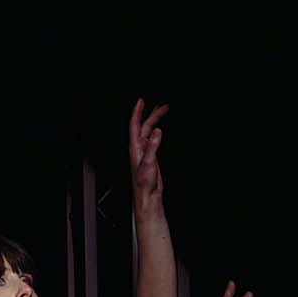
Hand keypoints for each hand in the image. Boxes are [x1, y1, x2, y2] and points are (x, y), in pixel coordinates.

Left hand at [129, 99, 168, 213]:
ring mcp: (144, 152)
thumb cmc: (144, 183)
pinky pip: (152, 139)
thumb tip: (156, 132)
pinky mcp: (150, 156)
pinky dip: (156, 131)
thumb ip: (152, 146)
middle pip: (143, 126)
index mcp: (134, 148)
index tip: (141, 101)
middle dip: (151, 114)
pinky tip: (160, 129)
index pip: (134, 125)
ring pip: (148, 131)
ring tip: (163, 111)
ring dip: (155, 121)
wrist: (147, 195)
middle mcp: (138, 148)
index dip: (137, 112)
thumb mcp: (149, 163)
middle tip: (163, 105)